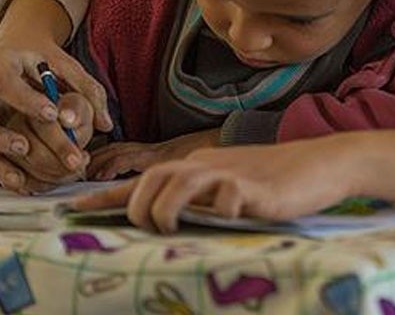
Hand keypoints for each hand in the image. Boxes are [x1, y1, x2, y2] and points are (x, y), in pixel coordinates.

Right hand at [0, 0, 111, 191]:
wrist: (17, 52)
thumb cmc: (43, 61)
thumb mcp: (66, 66)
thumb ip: (88, 90)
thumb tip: (105, 124)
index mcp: (0, 62)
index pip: (4, 80)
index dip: (25, 99)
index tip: (52, 114)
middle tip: (26, 147)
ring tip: (20, 174)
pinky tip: (18, 180)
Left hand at [73, 134, 361, 232]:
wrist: (322, 163)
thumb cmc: (276, 180)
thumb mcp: (231, 185)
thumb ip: (202, 199)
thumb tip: (170, 222)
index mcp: (195, 167)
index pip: (140, 181)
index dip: (105, 197)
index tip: (71, 211)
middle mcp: (203, 167)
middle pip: (148, 183)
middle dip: (136, 210)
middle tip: (149, 232)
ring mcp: (226, 175)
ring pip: (174, 189)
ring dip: (165, 213)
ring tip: (172, 229)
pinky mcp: (250, 188)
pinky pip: (223, 201)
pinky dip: (220, 213)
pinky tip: (232, 218)